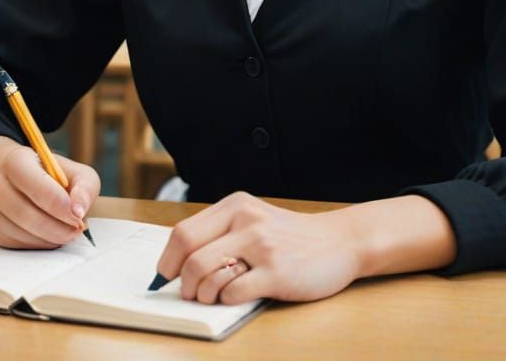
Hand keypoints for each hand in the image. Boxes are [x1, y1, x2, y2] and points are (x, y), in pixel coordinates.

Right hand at [0, 136, 101, 248]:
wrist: (25, 182)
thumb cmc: (55, 177)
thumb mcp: (76, 173)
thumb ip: (84, 187)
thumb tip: (78, 212)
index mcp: (16, 161)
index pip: (36, 187)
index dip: (60, 205)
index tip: (78, 216)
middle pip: (27, 214)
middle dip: (57, 227)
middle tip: (77, 229)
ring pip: (22, 233)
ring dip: (51, 238)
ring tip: (68, 231)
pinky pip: (18, 245)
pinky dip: (41, 244)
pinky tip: (52, 234)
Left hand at [155, 191, 360, 304]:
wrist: (339, 242)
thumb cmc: (290, 236)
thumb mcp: (253, 219)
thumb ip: (221, 233)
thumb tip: (179, 262)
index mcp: (235, 205)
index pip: (183, 232)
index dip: (168, 260)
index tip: (166, 276)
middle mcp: (246, 221)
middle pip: (189, 255)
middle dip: (182, 282)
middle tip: (189, 293)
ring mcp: (261, 246)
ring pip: (205, 274)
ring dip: (202, 294)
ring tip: (212, 296)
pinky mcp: (276, 273)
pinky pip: (233, 292)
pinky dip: (227, 300)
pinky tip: (238, 295)